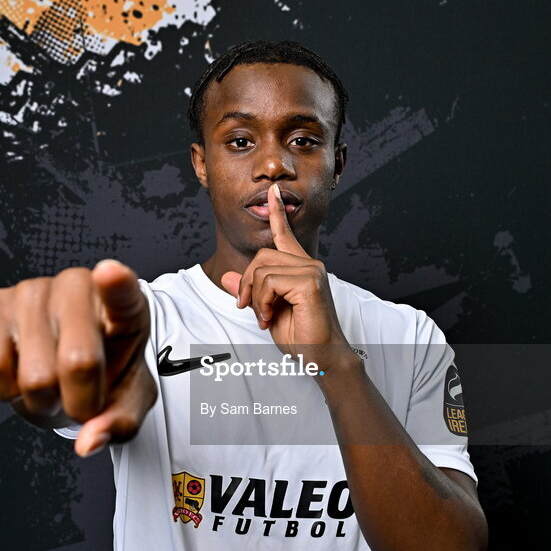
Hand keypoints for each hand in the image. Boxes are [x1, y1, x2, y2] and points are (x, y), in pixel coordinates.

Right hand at [0, 260, 155, 456]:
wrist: (75, 361)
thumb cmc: (108, 372)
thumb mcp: (130, 399)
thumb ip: (119, 422)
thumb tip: (88, 441)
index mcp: (125, 305)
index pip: (123, 291)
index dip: (115, 284)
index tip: (110, 274)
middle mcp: (77, 287)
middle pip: (78, 362)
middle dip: (79, 402)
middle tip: (81, 396)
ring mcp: (33, 290)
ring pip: (33, 375)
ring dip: (42, 400)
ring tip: (54, 383)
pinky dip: (6, 390)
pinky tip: (23, 372)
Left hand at [222, 183, 351, 368]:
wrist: (322, 357)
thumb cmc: (302, 337)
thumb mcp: (267, 311)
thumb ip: (250, 292)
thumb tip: (227, 277)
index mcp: (301, 268)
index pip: (285, 235)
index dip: (277, 213)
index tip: (273, 193)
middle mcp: (309, 264)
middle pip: (262, 256)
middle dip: (246, 283)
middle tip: (248, 308)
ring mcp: (311, 271)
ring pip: (262, 270)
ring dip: (255, 298)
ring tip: (264, 317)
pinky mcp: (310, 283)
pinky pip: (269, 282)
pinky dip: (262, 302)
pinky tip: (270, 316)